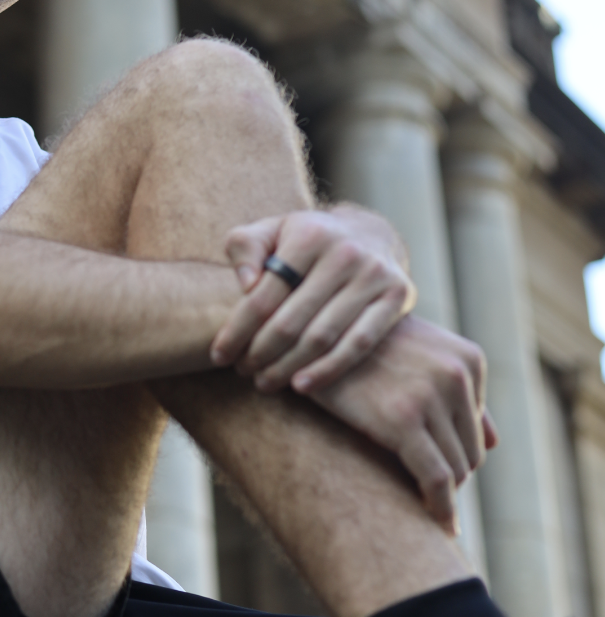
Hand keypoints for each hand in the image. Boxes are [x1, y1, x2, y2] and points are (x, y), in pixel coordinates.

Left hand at [210, 206, 415, 392]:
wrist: (370, 232)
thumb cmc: (305, 238)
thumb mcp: (269, 230)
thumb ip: (244, 248)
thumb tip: (245, 284)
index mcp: (309, 235)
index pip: (264, 294)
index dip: (237, 329)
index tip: (218, 355)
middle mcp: (345, 253)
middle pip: (292, 320)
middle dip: (260, 352)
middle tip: (242, 372)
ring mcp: (374, 276)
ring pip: (323, 337)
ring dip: (288, 367)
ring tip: (264, 382)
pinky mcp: (398, 297)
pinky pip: (359, 344)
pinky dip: (328, 370)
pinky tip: (301, 386)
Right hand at [309, 315, 495, 532]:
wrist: (304, 340)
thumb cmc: (357, 351)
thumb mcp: (414, 355)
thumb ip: (457, 393)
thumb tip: (495, 442)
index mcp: (467, 358)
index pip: (476, 426)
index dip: (453, 450)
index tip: (431, 468)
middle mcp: (455, 373)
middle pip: (471, 450)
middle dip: (448, 473)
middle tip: (420, 491)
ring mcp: (428, 395)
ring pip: (457, 469)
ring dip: (441, 492)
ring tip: (418, 504)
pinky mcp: (401, 420)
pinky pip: (436, 479)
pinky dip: (441, 508)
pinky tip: (439, 524)